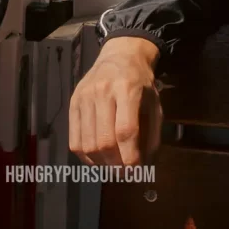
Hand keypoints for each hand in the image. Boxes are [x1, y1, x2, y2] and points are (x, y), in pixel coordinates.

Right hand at [69, 36, 162, 167]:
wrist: (119, 55)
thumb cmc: (140, 82)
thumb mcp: (155, 104)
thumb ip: (152, 136)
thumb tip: (144, 168)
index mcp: (127, 89)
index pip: (126, 131)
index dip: (130, 158)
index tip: (136, 172)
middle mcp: (102, 91)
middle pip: (104, 141)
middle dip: (116, 166)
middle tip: (125, 173)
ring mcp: (84, 96)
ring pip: (87, 144)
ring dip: (101, 165)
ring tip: (112, 166)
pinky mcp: (73, 102)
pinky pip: (74, 140)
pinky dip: (86, 157)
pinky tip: (97, 158)